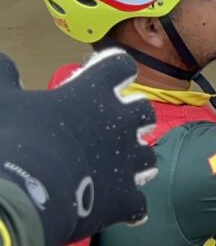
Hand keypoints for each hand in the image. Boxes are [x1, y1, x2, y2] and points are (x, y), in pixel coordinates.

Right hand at [0, 48, 156, 245]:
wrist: (23, 193)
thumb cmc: (13, 139)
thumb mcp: (2, 101)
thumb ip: (4, 77)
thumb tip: (4, 63)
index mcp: (93, 93)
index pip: (120, 67)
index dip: (117, 70)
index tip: (111, 75)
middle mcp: (119, 122)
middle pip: (144, 111)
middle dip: (135, 116)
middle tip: (118, 124)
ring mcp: (126, 161)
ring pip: (147, 156)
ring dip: (136, 159)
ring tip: (121, 165)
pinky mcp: (124, 197)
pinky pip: (138, 203)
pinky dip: (131, 205)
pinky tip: (122, 207)